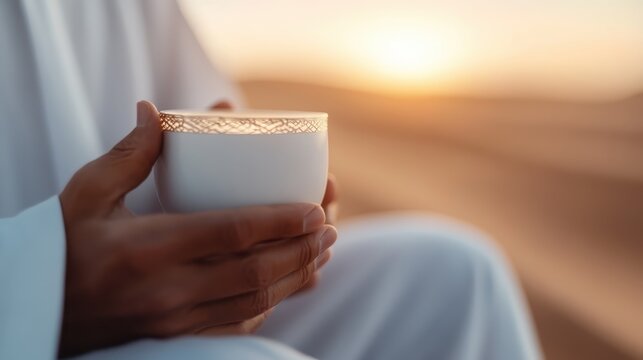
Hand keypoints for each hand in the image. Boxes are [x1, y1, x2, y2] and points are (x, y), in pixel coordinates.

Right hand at [58, 101, 336, 355]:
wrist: (40, 311)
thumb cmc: (62, 247)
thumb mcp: (85, 194)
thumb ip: (128, 154)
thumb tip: (157, 112)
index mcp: (149, 247)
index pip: (233, 233)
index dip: (282, 221)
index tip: (316, 208)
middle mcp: (169, 289)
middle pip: (256, 271)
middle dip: (301, 249)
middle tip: (329, 228)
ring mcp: (175, 318)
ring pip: (254, 301)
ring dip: (295, 277)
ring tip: (322, 253)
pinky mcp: (176, 334)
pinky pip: (235, 323)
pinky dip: (270, 305)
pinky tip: (288, 287)